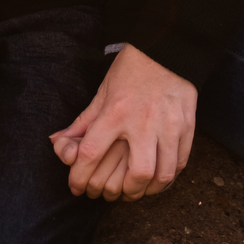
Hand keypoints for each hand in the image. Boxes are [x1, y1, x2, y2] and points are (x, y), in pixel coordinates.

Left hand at [49, 45, 195, 202]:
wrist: (166, 50)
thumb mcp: (102, 93)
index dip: (79, 177)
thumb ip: (81, 123)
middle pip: (137, 174)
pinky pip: (180, 162)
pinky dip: (168, 176)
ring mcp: (168, 125)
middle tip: (117, 193)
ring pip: (163, 174)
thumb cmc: (130, 71)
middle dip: (125, 192)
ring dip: (149, 189)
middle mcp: (143, 121)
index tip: (76, 188)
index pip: (90, 153)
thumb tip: (57, 143)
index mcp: (115, 112)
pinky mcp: (187, 125)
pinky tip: (157, 176)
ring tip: (139, 189)